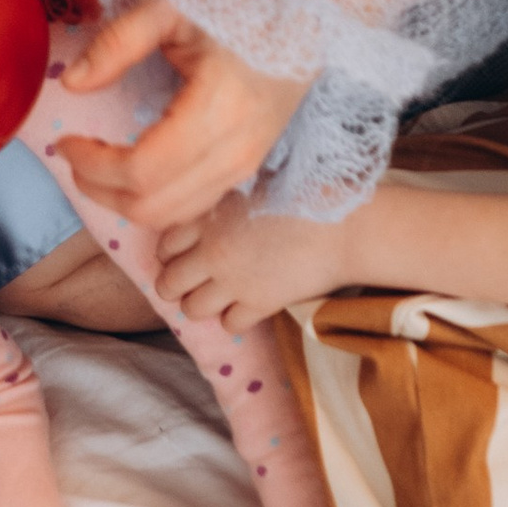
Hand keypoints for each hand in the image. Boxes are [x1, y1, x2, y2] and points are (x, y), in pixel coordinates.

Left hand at [49, 0, 313, 232]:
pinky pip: (193, 206)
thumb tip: (72, 83)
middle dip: (100, 190)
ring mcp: (248, 165)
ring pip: (173, 217)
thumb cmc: (237, 2)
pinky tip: (131, 171)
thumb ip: (117, 42)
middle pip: (154, 206)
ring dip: (123, 201)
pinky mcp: (249, 168)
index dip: (94, 166)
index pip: (143, 170)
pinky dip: (153, 201)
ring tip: (94, 164)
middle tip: (72, 155)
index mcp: (218, 108)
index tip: (64, 142)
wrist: (307, 13)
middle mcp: (237, 150)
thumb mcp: (170, 7)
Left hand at [154, 198, 359, 333]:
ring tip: (216, 296)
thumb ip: (222, 199)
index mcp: (206, 215)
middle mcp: (211, 250)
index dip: (169, 253)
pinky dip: (233, 319)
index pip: (163, 244)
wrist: (344, 225)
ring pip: (191, 310)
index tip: (182, 255)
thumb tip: (206, 208)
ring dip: (200, 305)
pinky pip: (229, 324)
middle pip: (168, 282)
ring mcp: (232, 281)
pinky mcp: (258, 304)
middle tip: (192, 282)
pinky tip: (246, 305)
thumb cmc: (305, 192)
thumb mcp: (252, 181)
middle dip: (175, 285)